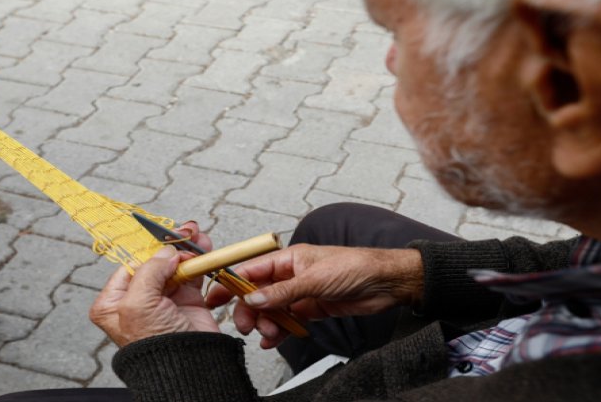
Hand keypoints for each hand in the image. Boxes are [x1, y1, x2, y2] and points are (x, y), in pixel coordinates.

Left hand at [90, 222, 218, 346]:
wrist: (188, 366)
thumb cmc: (154, 345)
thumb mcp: (138, 304)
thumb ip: (149, 271)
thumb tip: (166, 252)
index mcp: (113, 301)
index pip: (130, 264)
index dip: (149, 249)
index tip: (163, 236)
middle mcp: (137, 298)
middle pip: (155, 261)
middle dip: (172, 245)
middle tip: (185, 232)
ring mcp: (163, 299)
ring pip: (175, 264)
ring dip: (188, 249)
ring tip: (197, 236)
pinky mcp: (187, 300)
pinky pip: (192, 273)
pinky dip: (199, 260)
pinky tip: (204, 248)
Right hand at [205, 244, 422, 348]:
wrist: (385, 283)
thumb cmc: (354, 268)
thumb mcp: (314, 279)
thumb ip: (282, 292)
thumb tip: (252, 300)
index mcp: (289, 258)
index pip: (252, 270)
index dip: (231, 284)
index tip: (215, 298)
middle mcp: (292, 275)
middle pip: (258, 294)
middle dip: (249, 311)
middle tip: (247, 327)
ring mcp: (301, 293)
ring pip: (272, 310)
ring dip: (265, 324)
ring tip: (267, 335)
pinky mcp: (312, 309)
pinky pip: (288, 321)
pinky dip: (280, 331)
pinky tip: (274, 341)